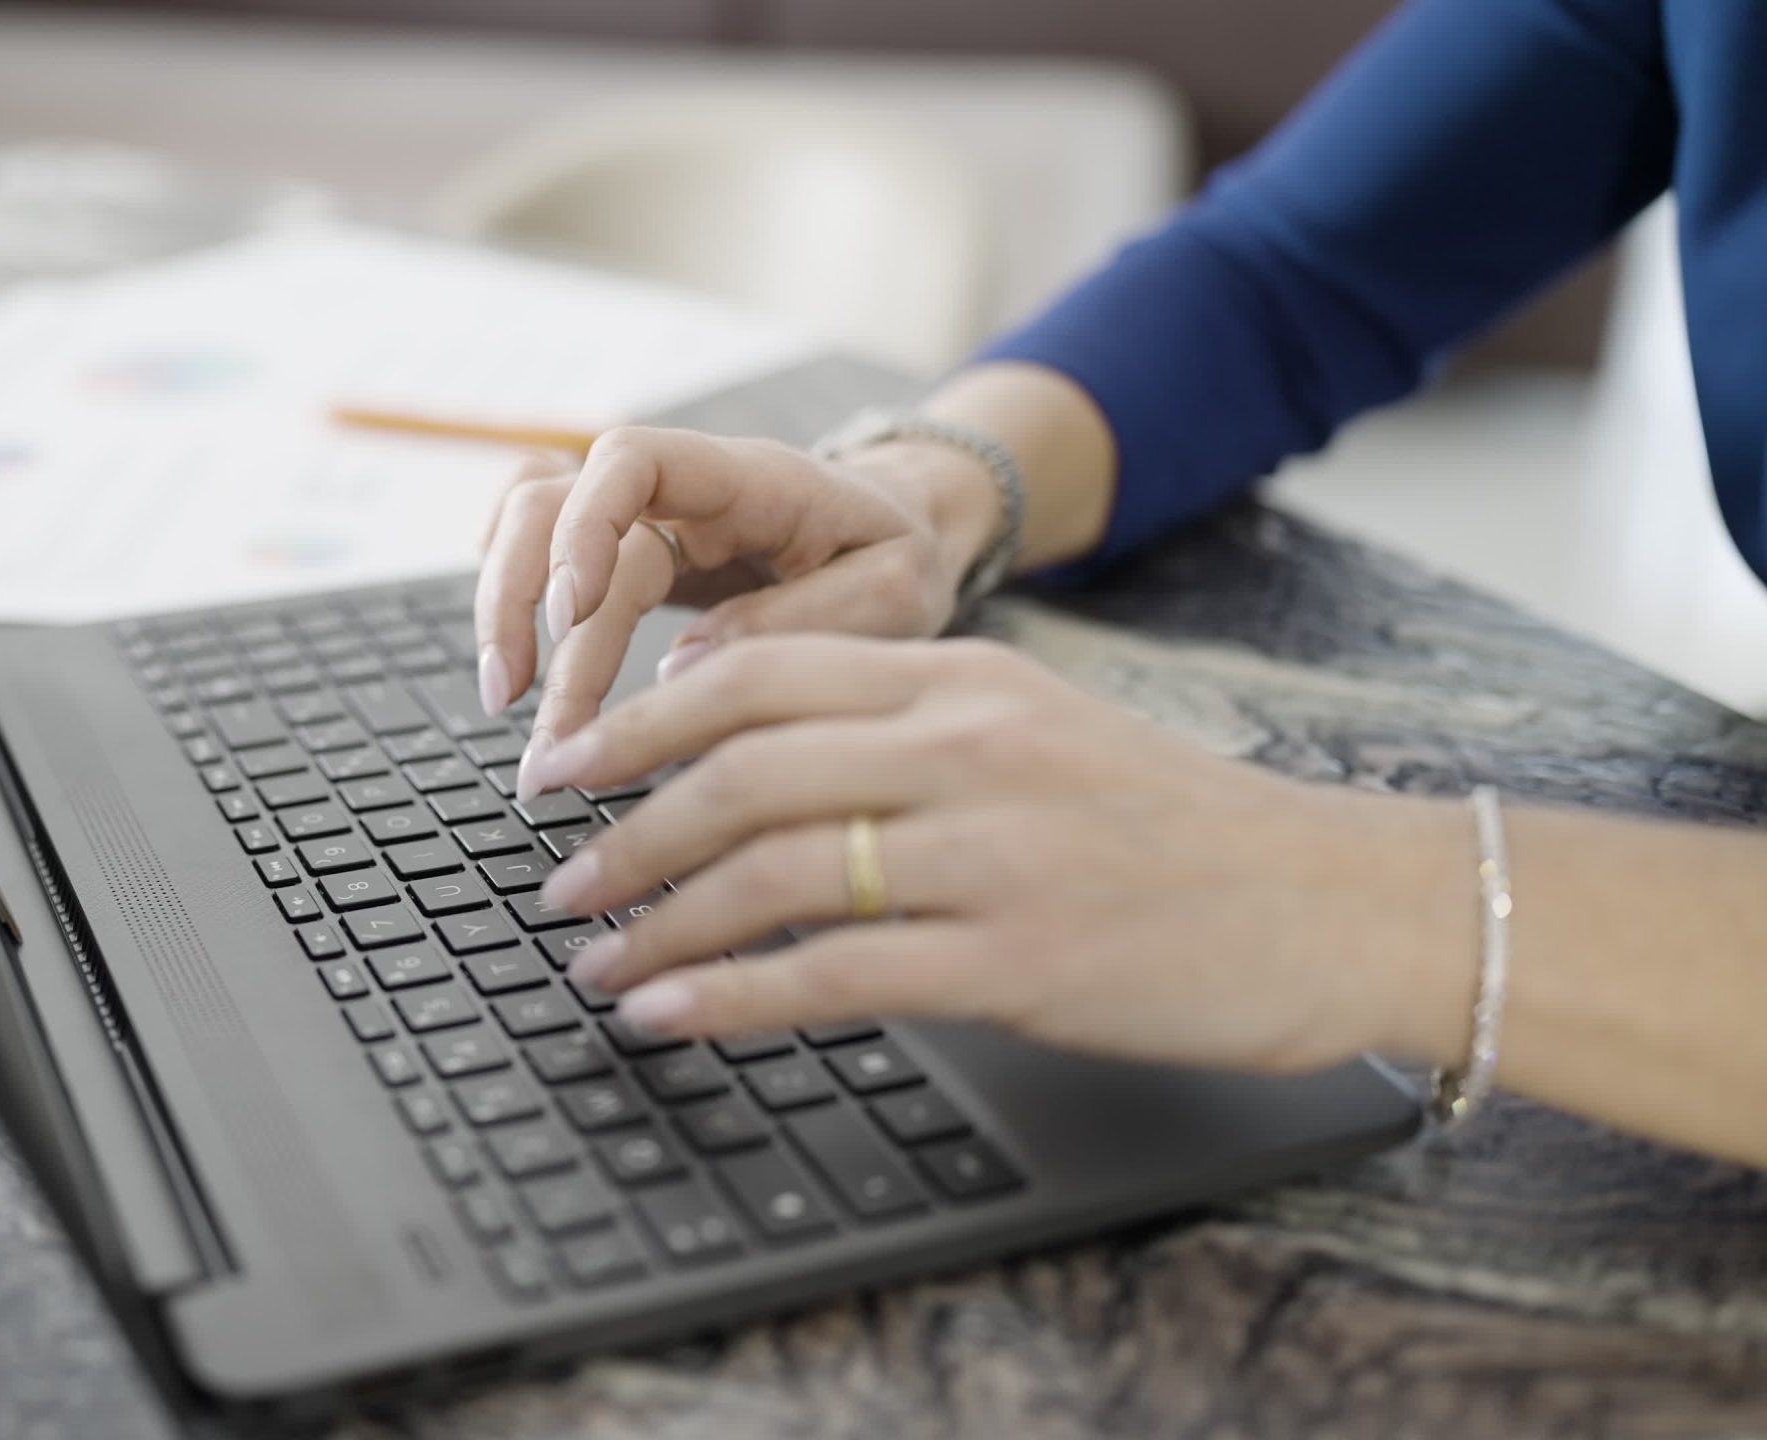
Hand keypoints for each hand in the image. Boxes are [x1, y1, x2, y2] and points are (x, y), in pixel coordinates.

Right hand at [470, 427, 1004, 794]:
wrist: (900, 530)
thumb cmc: (896, 557)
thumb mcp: (894, 593)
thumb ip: (799, 621)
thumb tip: (680, 666)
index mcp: (747, 478)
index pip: (631, 460)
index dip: (585, 528)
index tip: (572, 617)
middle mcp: (678, 486)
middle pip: (558, 509)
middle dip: (526, 608)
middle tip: (524, 713)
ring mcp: (644, 513)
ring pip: (529, 521)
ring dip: (502, 605)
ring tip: (504, 699)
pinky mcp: (627, 547)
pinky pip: (538, 536)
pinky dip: (508, 582)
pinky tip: (510, 647)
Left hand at [525, 635, 1475, 1075]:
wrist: (1335, 903)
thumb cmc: (1177, 827)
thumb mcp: (1039, 730)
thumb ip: (907, 727)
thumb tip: (752, 758)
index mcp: (962, 677)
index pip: (757, 671)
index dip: (637, 717)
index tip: (565, 765)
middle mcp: (965, 747)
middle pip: (739, 766)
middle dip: (622, 825)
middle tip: (555, 872)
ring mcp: (988, 853)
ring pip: (767, 871)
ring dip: (656, 920)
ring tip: (595, 957)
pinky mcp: (1013, 960)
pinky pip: (830, 974)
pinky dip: (727, 998)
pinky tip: (671, 1016)